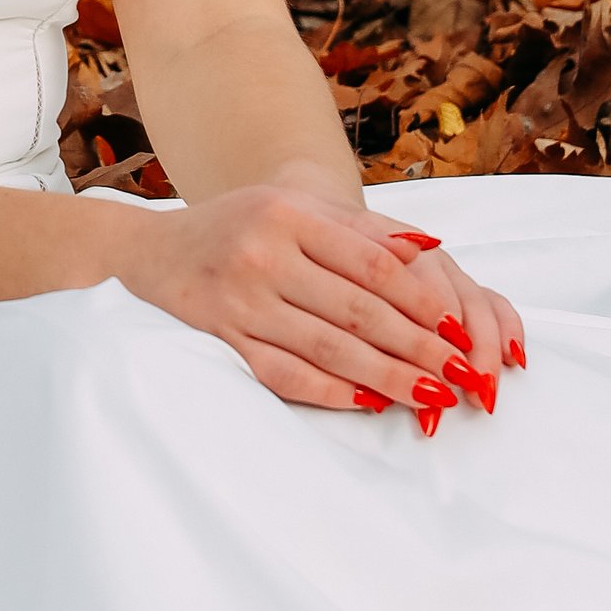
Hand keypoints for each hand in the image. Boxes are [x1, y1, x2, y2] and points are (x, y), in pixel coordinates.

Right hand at [126, 171, 523, 425]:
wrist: (149, 252)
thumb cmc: (237, 227)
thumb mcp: (292, 208)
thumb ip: (357, 229)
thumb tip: (428, 252)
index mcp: (288, 213)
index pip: (372, 263)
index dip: (421, 300)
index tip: (459, 328)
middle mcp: (263, 253)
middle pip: (357, 310)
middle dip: (417, 347)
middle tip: (461, 374)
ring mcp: (238, 300)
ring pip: (327, 348)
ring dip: (386, 377)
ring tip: (431, 396)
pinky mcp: (220, 338)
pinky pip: (284, 373)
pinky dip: (330, 391)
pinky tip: (367, 402)